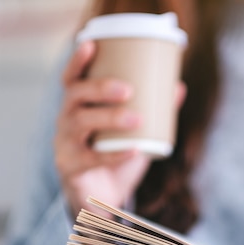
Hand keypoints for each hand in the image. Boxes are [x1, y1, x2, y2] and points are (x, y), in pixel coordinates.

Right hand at [54, 41, 185, 216]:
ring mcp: (64, 144)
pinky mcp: (71, 168)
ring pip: (79, 123)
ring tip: (137, 119)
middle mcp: (66, 121)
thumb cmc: (116, 157)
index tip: (92, 45)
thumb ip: (156, 111)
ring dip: (109, 118)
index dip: (77, 61)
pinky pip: (91, 159)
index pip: (71, 79)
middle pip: (74, 96)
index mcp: (78, 107)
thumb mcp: (137, 132)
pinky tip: (135, 149)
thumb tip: (179, 86)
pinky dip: (115, 154)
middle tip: (128, 89)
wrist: (103, 199)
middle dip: (100, 88)